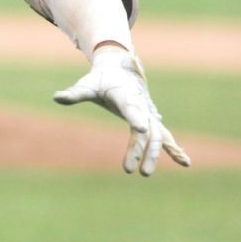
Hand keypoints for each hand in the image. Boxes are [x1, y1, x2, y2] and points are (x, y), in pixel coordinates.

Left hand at [53, 45, 190, 175]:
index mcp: (125, 96)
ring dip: (154, 154)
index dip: (135, 118)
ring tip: (146, 173)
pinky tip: (184, 162)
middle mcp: (140, 106)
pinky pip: (163, 135)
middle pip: (145, 131)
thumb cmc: (101, 79)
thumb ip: (75, 94)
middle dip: (141, 150)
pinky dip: (174, 147)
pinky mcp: (150, 119)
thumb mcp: (87, 85)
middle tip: (136, 171)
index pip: (131, 109)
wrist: (120, 68)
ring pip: (155, 136)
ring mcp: (147, 113)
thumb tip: (56, 98)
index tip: (140, 129)